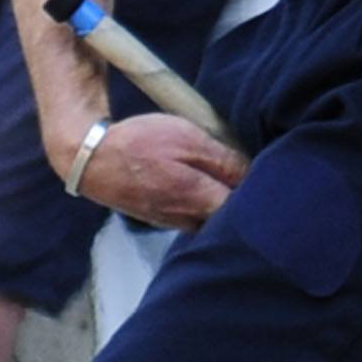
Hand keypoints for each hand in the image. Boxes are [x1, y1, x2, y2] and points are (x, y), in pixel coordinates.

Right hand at [66, 113, 249, 228]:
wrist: (90, 161)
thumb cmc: (138, 144)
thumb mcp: (187, 138)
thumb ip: (225, 160)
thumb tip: (256, 174)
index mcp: (204, 200)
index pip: (251, 208)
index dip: (264, 192)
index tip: (271, 173)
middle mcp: (194, 221)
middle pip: (234, 219)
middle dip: (247, 202)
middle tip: (254, 175)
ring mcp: (177, 224)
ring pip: (214, 220)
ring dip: (224, 204)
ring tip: (228, 179)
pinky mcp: (164, 220)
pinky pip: (196, 217)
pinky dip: (204, 205)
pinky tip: (201, 185)